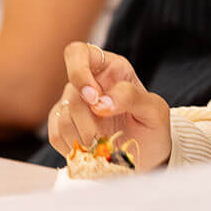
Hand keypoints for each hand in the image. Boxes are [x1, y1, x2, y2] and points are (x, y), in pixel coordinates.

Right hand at [47, 42, 170, 170]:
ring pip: (63, 116)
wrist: (148, 157)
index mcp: (111, 68)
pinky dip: (74, 147)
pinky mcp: (64, 126)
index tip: (93, 99)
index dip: (79, 73)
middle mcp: (89, 82)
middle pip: (72, 94)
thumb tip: (101, 102)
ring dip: (84, 138)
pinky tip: (91, 151)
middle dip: (90, 122)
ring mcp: (73, 103)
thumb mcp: (154, 110)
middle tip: (107, 138)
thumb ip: (131, 97)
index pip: (78, 53)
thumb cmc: (152, 127)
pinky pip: (56, 135)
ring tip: (104, 146)